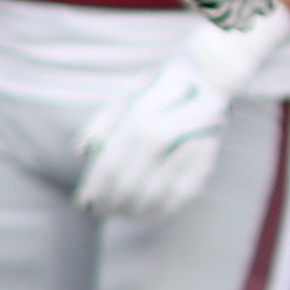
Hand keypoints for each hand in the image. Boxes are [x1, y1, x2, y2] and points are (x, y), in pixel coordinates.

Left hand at [74, 12, 289, 218]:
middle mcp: (158, 135)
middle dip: (110, 203)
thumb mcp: (125, 95)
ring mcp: (184, 150)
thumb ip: (101, 123)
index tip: (83, 203)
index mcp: (135, 120)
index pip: (108, 165)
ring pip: (151, 195)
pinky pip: (179, 198)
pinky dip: (160, 210)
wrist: (208, 76)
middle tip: (101, 211)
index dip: (94, 188)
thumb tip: (81, 151)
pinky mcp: (204, 162)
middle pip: (126, 184)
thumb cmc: (159, 88)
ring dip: (131, 210)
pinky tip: (147, 213)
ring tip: (120, 213)